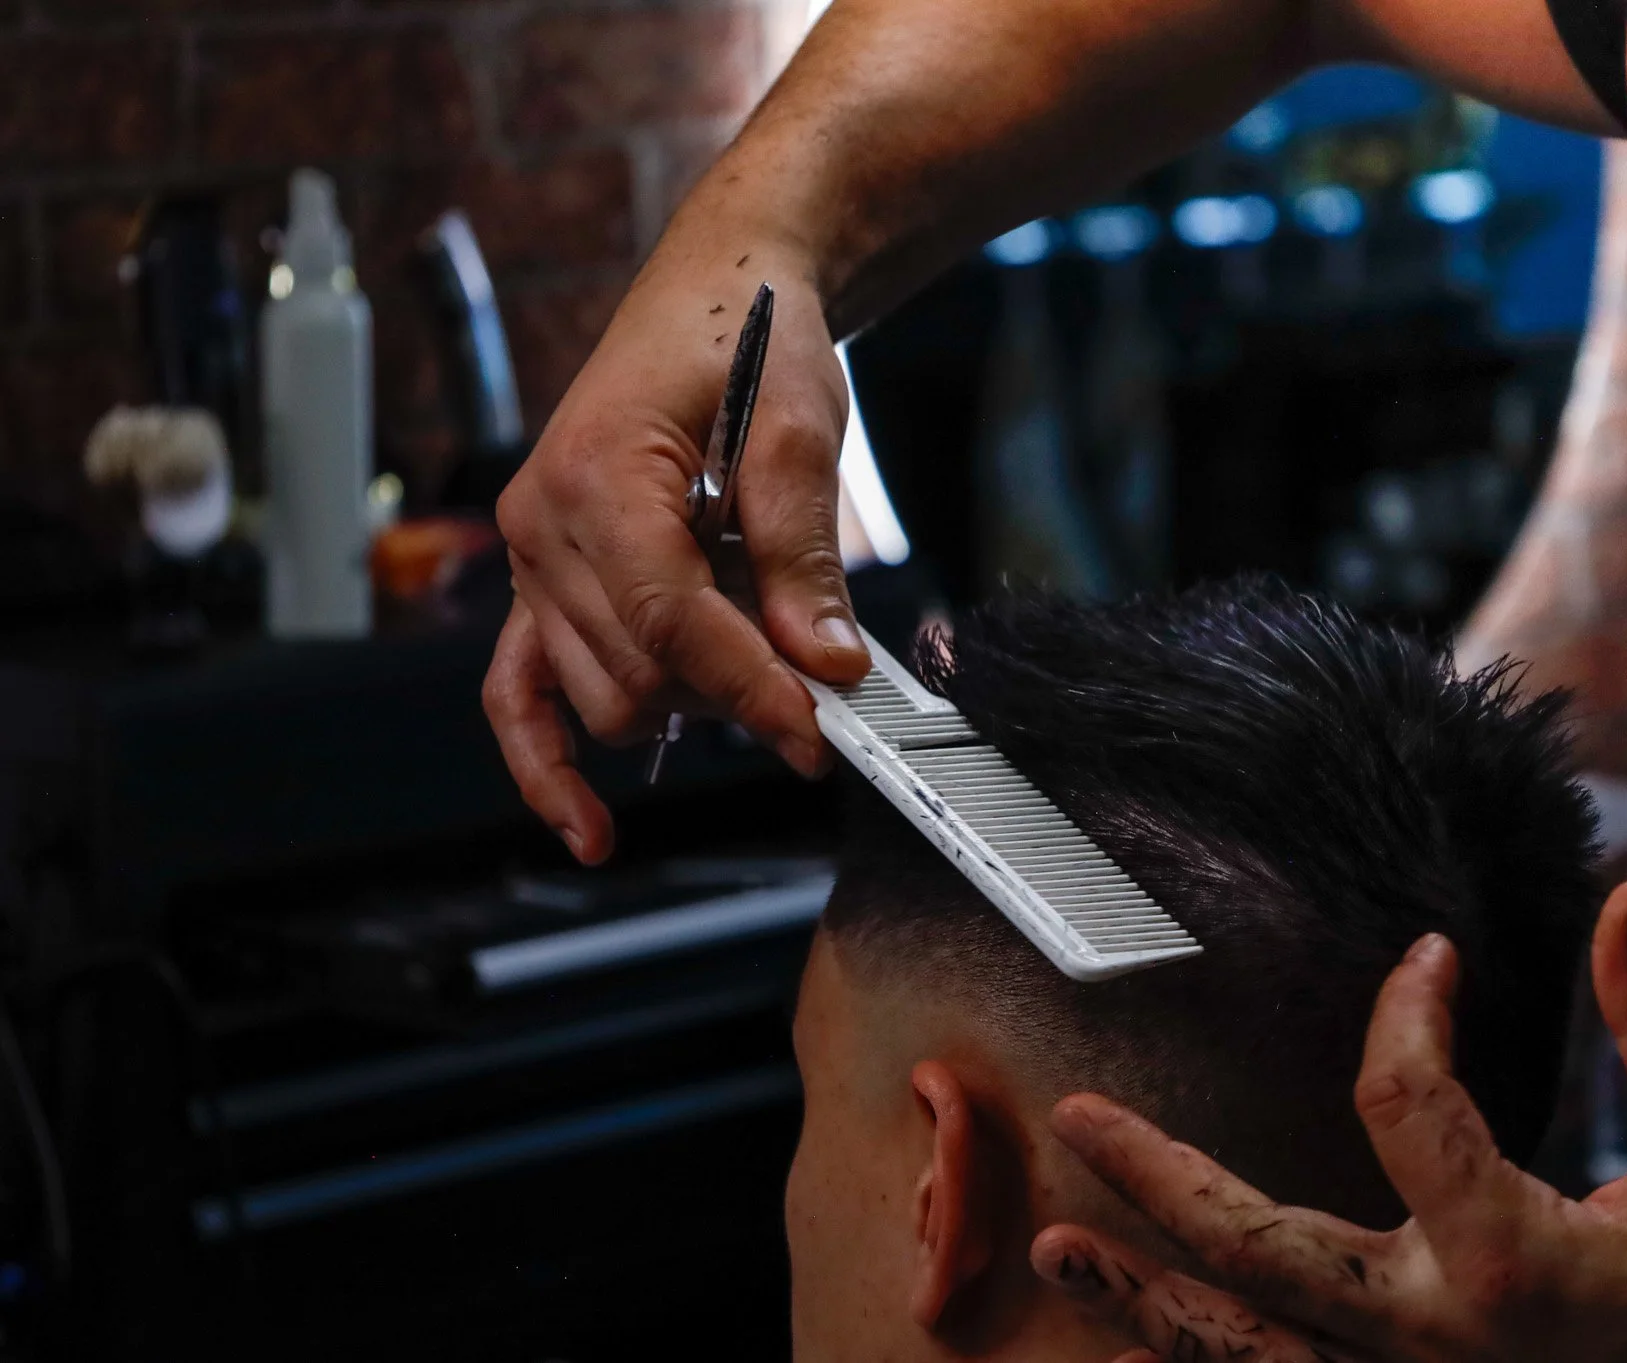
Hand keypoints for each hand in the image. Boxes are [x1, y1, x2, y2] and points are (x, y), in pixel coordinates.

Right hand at [484, 218, 871, 863]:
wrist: (714, 287)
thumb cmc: (750, 335)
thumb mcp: (796, 424)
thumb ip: (802, 551)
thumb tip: (826, 665)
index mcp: (596, 475)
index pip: (672, 623)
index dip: (753, 690)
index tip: (823, 733)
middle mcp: (541, 523)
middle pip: (637, 673)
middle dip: (734, 698)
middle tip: (825, 695)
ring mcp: (531, 558)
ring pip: (601, 696)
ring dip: (684, 705)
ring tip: (759, 658)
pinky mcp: (542, 582)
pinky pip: (519, 693)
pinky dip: (547, 764)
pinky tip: (588, 829)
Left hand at [1031, 881, 1626, 1362]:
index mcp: (1504, 1258)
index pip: (1402, 1100)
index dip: (1410, 1008)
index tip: (1432, 959)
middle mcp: (1434, 1336)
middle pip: (1255, 1249)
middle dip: (1160, 1178)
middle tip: (1077, 1118)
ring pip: (1249, 1351)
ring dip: (1148, 1301)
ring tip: (1062, 1253)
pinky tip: (1155, 1343)